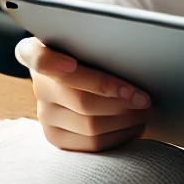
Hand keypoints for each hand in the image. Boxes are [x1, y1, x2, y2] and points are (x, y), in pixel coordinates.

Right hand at [18, 37, 150, 150]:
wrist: (81, 77)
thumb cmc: (91, 53)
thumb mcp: (87, 40)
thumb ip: (96, 41)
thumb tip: (131, 49)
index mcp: (38, 52)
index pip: (38, 58)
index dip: (52, 62)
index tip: (72, 63)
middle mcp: (39, 85)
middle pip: (80, 99)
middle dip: (118, 100)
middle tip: (145, 99)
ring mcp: (44, 114)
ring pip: (89, 125)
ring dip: (124, 120)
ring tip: (145, 112)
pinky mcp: (55, 137)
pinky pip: (91, 144)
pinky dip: (119, 136)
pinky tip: (134, 126)